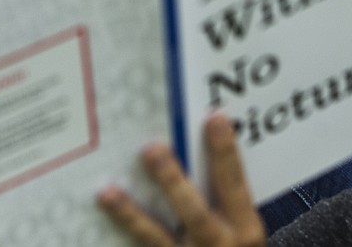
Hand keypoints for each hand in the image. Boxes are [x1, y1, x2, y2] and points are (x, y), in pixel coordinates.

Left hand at [98, 114, 266, 246]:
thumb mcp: (242, 227)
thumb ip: (226, 197)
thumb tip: (197, 143)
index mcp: (245, 230)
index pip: (234, 185)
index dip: (225, 152)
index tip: (214, 118)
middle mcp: (220, 246)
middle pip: (194, 212)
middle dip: (172, 181)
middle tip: (152, 149)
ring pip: (158, 237)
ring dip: (133, 214)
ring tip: (109, 192)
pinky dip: (126, 229)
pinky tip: (106, 213)